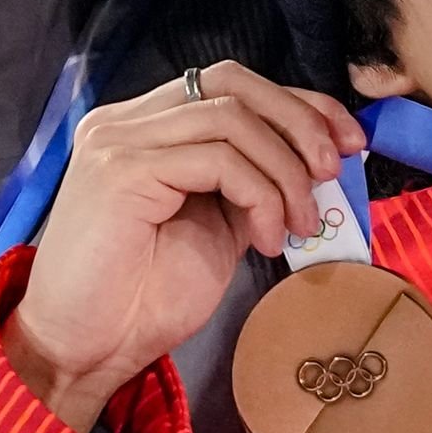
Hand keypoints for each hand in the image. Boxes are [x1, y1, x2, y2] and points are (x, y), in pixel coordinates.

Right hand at [4, 64, 366, 432]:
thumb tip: (317, 160)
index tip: (347, 142)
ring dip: (284, 171)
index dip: (298, 104)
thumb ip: (251, 184)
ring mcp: (118, 140)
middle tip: (333, 170)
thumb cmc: (141, 300)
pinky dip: (259, 194)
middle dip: (300, 119)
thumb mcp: (217, 228)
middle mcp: (125, 121)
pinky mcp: (120, 169)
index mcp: (145, 129)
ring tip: (296, 225)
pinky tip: (264, 238)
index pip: (230, 86)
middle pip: (233, 82)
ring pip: (232, 119)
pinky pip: (217, 158)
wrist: (84, 350)